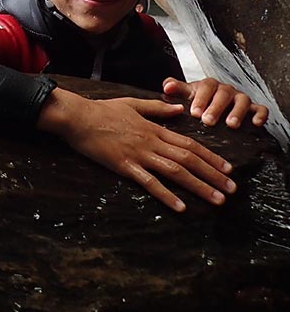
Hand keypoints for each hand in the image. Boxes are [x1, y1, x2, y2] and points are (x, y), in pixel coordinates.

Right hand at [37, 87, 236, 212]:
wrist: (78, 117)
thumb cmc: (102, 110)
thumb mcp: (133, 104)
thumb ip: (157, 108)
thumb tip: (179, 110)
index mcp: (154, 129)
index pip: (190, 144)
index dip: (211, 157)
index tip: (228, 168)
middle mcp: (151, 142)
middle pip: (189, 159)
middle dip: (213, 175)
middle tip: (232, 189)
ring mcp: (139, 155)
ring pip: (175, 171)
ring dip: (199, 186)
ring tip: (217, 199)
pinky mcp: (124, 166)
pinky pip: (149, 182)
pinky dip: (166, 195)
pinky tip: (181, 207)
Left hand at [163, 76, 268, 127]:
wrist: (214, 107)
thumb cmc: (199, 101)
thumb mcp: (186, 94)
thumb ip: (176, 89)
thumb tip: (166, 86)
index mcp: (209, 85)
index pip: (206, 86)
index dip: (201, 98)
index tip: (194, 112)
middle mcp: (226, 90)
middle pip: (223, 94)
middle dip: (216, 107)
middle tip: (208, 121)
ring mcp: (240, 99)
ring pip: (243, 100)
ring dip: (237, 112)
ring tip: (231, 125)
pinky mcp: (253, 109)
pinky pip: (260, 109)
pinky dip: (260, 114)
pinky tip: (256, 123)